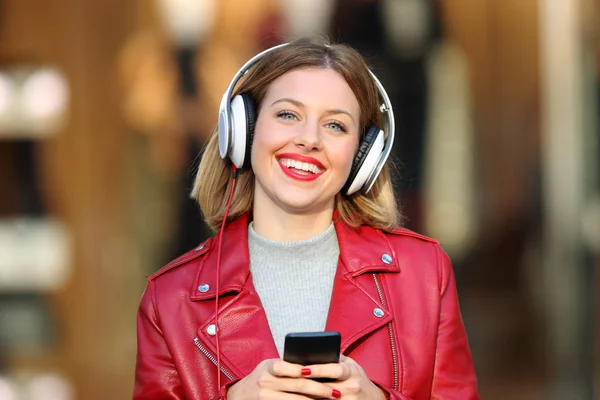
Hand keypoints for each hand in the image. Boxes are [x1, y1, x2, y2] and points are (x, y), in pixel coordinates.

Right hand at [226, 358, 343, 399]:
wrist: (238, 396)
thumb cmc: (261, 377)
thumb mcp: (269, 367)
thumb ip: (287, 366)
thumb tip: (315, 366)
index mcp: (269, 367)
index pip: (290, 367)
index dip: (309, 371)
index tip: (326, 374)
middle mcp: (266, 382)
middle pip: (299, 386)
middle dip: (321, 390)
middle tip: (337, 393)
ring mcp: (266, 397)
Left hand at [302, 356, 386, 399]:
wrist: (373, 398)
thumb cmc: (356, 377)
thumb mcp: (350, 364)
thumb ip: (335, 358)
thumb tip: (312, 351)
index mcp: (353, 371)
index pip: (335, 369)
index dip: (319, 370)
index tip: (303, 369)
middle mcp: (353, 387)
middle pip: (327, 388)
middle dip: (308, 385)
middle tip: (291, 382)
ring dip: (309, 397)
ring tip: (294, 393)